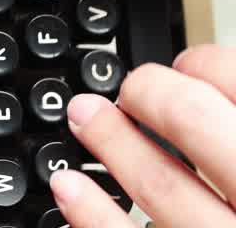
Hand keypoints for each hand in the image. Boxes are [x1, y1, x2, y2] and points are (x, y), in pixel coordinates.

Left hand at [51, 45, 235, 226]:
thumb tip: (210, 91)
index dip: (206, 63)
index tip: (189, 64)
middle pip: (195, 123)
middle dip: (149, 92)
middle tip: (135, 87)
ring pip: (159, 186)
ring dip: (110, 143)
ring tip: (81, 116)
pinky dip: (92, 214)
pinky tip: (66, 186)